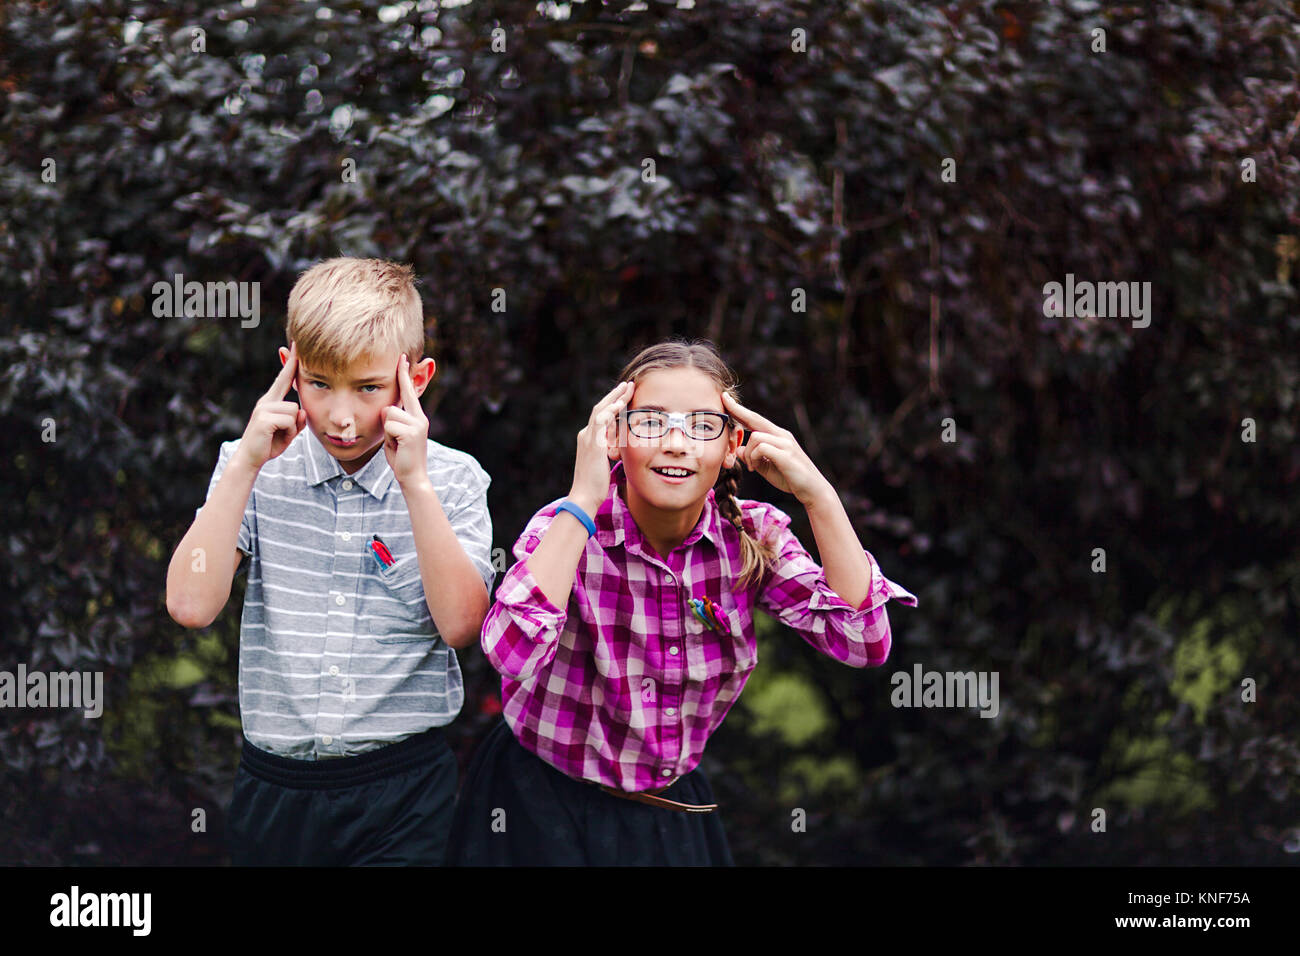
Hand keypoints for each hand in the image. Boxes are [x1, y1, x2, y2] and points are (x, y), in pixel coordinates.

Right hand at [236, 340, 306, 471]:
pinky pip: (289, 420)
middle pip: (292, 397)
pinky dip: (289, 433)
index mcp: (270, 402)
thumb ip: (297, 421)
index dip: (291, 362)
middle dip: (292, 404)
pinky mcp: (264, 418)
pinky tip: (276, 437)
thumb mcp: (288, 433)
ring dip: (292, 428)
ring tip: (278, 436)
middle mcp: (266, 402)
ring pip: (294, 411)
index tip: (296, 345)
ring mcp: (264, 409)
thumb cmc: (268, 445)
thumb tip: (302, 412)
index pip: (283, 378)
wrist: (249, 460)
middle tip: (280, 424)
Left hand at [383, 353, 430, 488]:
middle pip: (393, 404)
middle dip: (393, 406)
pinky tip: (397, 447)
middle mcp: (420, 418)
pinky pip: (389, 426)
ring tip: (395, 443)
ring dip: (386, 431)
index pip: (409, 392)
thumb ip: (394, 421)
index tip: (402, 358)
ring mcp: (418, 424)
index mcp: (418, 417)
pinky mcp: (412, 432)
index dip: (405, 375)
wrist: (413, 477)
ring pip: (388, 414)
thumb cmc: (402, 458)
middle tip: (400, 377)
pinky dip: (388, 438)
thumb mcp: (396, 435)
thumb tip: (388, 409)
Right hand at [568, 380, 632, 513]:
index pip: (602, 416)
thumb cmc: (594, 484)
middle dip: (615, 395)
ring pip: (601, 410)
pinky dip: (610, 411)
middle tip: (627, 384)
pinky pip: (601, 422)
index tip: (625, 396)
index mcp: (588, 439)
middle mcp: (586, 435)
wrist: (584, 496)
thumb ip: (608, 452)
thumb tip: (619, 448)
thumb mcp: (603, 463)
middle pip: (601, 408)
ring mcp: (588, 439)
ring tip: (626, 388)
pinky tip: (620, 404)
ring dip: (615, 398)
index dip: (613, 404)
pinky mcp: (593, 445)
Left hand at [722, 391, 830, 505]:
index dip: (740, 409)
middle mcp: (781, 435)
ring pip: (755, 437)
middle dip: (738, 409)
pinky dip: (753, 458)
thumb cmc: (790, 478)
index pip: (756, 419)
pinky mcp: (786, 454)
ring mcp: (785, 443)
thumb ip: (752, 458)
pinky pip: (761, 448)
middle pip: (755, 418)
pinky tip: (755, 468)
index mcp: (777, 436)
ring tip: (751, 467)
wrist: (813, 490)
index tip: (726, 398)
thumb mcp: (766, 467)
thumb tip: (737, 450)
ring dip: (747, 453)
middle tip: (724, 398)